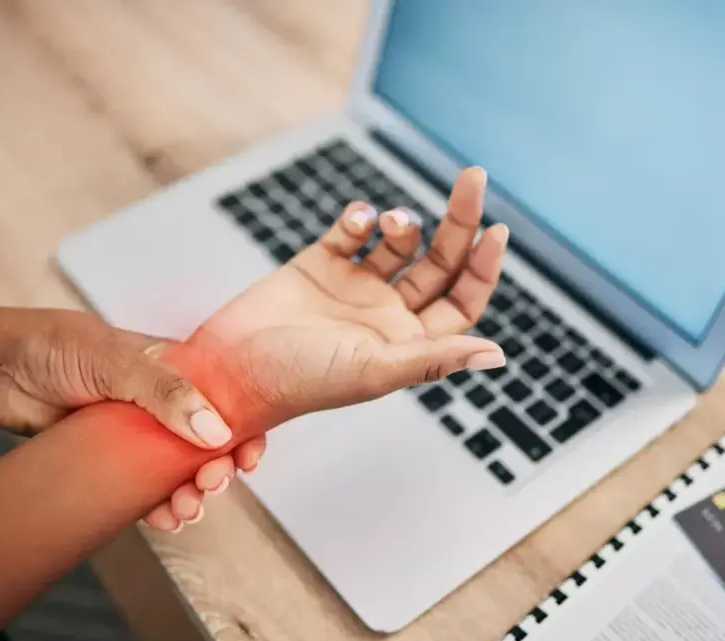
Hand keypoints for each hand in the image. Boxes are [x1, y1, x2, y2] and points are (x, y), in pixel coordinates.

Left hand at [0, 310, 260, 530]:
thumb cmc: (59, 347)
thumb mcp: (119, 362)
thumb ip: (168, 392)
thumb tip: (215, 431)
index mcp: (178, 371)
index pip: (228, 400)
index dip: (246, 431)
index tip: (249, 457)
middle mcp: (165, 404)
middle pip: (208, 445)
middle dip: (217, 470)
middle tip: (210, 485)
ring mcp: (139, 435)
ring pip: (179, 473)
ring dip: (191, 495)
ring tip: (185, 509)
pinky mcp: (112, 461)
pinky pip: (144, 491)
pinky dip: (159, 508)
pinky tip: (163, 519)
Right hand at [181, 166, 506, 431]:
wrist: (226, 367)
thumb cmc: (298, 380)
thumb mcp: (372, 370)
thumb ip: (433, 358)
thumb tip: (498, 355)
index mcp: (407, 343)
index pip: (462, 301)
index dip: (483, 267)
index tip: (496, 229)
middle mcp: (387, 314)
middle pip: (440, 263)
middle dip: (459, 222)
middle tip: (472, 177)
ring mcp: (355, 288)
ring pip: (400, 243)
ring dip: (405, 223)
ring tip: (391, 222)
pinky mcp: (319, 265)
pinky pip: (352, 231)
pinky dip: (359, 218)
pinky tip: (356, 219)